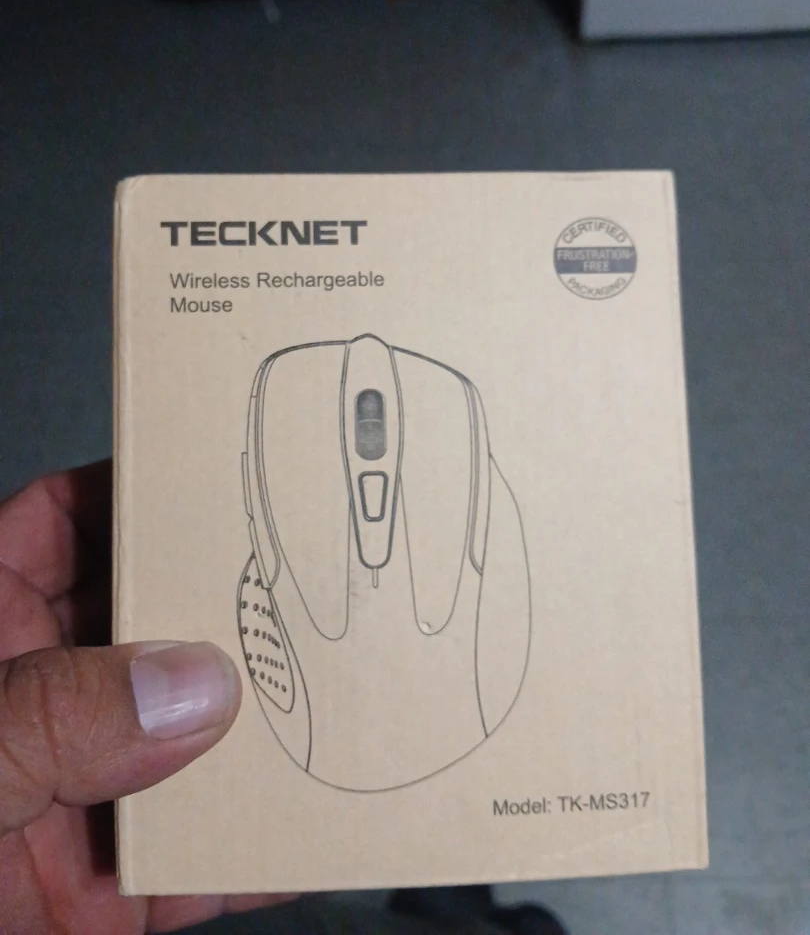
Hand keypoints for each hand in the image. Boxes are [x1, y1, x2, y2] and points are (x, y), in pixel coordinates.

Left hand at [0, 461, 292, 933]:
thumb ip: (46, 718)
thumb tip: (194, 684)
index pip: (58, 527)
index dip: (136, 493)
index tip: (223, 485)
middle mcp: (36, 704)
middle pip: (150, 626)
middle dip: (228, 608)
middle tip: (308, 589)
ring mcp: (75, 794)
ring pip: (187, 739)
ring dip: (256, 728)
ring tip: (339, 696)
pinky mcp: (104, 890)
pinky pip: (197, 860)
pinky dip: (255, 852)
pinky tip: (311, 830)